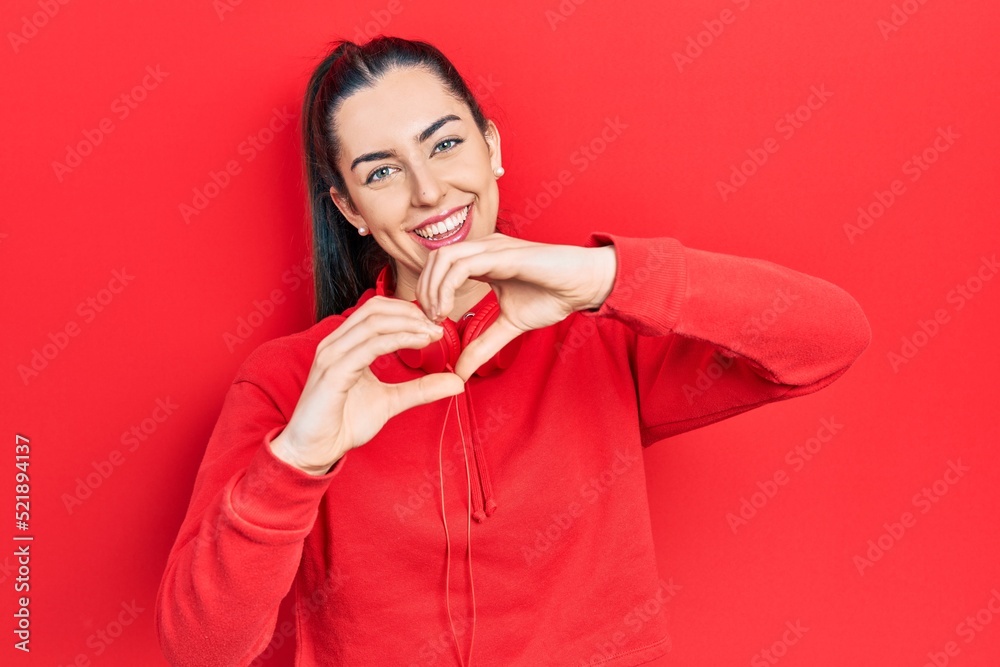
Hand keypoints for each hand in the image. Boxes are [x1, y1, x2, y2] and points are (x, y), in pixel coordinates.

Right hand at [270, 297, 464, 474]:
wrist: (316, 450)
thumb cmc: (344, 422)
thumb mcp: (391, 401)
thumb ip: (421, 388)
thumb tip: (457, 381)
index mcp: (345, 344)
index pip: (378, 310)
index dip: (409, 311)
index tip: (436, 324)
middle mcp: (336, 343)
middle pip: (377, 308)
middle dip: (411, 312)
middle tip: (438, 326)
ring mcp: (332, 355)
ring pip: (374, 322)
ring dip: (409, 324)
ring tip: (433, 334)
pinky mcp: (333, 373)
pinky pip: (369, 346)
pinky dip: (398, 340)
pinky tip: (419, 343)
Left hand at [416, 232, 616, 380]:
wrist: (583, 285)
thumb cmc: (553, 296)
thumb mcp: (509, 326)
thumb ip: (484, 345)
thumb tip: (461, 372)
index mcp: (483, 259)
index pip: (440, 266)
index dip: (428, 291)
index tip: (432, 321)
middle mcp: (484, 248)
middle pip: (434, 258)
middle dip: (424, 289)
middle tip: (430, 320)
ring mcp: (492, 248)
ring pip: (443, 258)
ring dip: (432, 288)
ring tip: (438, 315)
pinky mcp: (503, 254)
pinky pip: (462, 265)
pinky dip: (447, 287)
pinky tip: (449, 308)